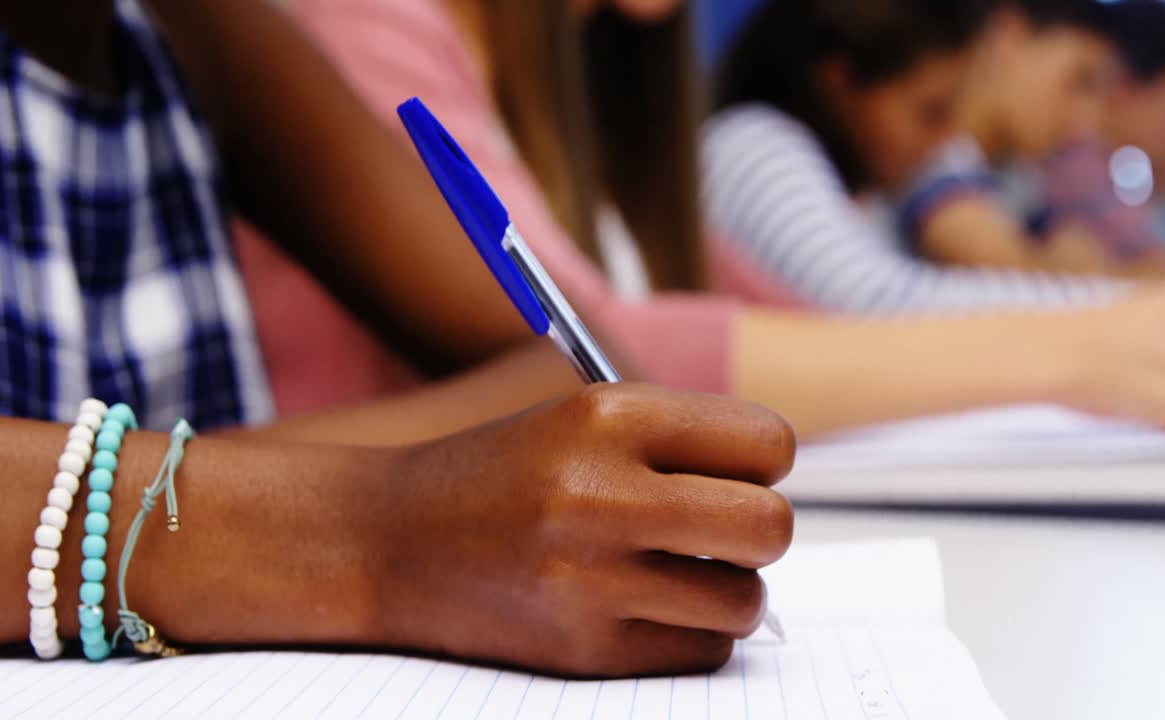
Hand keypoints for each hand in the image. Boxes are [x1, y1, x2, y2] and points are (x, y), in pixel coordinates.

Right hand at [367, 384, 795, 677]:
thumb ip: (681, 440)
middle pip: (771, 526)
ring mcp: (590, 579)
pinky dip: (690, 633)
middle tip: (719, 529)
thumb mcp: (580, 418)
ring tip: (679, 571)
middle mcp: (600, 494)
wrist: (386, 541)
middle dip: (759, 530)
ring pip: (744, 600)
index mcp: (607, 415)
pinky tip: (645, 607)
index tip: (735, 473)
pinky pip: (702, 650)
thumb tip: (778, 490)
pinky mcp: (582, 649)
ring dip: (728, 589)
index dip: (762, 461)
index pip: (768, 441)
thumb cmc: (500, 472)